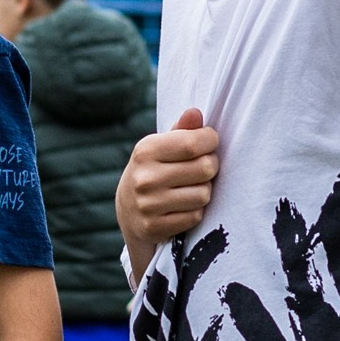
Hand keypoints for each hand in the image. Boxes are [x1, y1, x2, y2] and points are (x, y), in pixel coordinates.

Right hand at [118, 108, 219, 249]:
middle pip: (205, 168)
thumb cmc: (153, 170)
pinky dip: (195, 211)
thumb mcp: (161, 147)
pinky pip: (195, 216)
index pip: (194, 143)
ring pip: (203, 194)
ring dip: (204, 191)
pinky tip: (183, 206)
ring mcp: (148, 205)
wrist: (128, 211)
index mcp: (146, 151)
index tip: (209, 143)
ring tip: (191, 187)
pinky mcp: (154, 227)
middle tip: (202, 167)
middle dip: (210, 167)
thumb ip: (181, 130)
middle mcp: (144, 178)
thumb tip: (195, 113)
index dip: (211, 141)